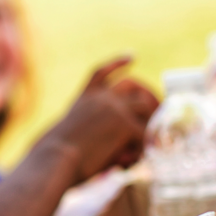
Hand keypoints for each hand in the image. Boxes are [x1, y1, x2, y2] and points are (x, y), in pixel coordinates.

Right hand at [43, 57, 158, 182]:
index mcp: (84, 98)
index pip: (101, 73)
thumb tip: (103, 141)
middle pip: (133, 84)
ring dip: (154, 116)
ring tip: (160, 131)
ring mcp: (115, 108)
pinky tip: (147, 155)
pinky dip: (146, 146)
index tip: (132, 56)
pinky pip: (146, 133)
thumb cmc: (56, 155)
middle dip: (148, 93)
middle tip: (159, 105)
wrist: (55, 159)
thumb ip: (88, 131)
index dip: (117, 63)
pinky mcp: (125, 125)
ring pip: (145, 106)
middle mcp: (101, 98)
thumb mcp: (67, 134)